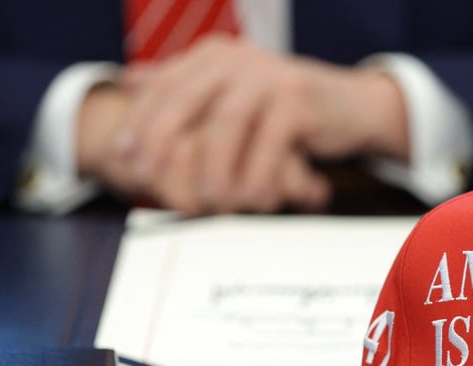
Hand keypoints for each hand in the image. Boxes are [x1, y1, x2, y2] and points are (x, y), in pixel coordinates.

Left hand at [115, 35, 408, 215]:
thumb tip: (128, 79)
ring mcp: (269, 76)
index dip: (140, 121)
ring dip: (213, 169)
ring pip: (226, 124)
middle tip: (149, 179)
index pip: (164, 86)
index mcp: (214, 56)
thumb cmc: (282, 107)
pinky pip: (268, 142)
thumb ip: (183, 84)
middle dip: (162, 143)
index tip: (125, 156)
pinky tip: (251, 199)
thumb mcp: (230, 90)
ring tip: (209, 202)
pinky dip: (257, 175)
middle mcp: (238, 59)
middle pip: (185, 100)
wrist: (348, 106)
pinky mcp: (298, 99)